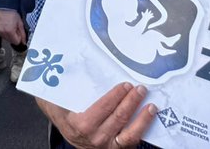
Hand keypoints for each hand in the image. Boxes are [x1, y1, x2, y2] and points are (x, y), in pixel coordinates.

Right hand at [0, 9, 26, 45]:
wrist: (3, 6)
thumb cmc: (11, 13)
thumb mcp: (20, 23)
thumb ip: (23, 33)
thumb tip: (24, 41)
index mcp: (10, 31)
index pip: (16, 42)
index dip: (19, 38)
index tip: (19, 33)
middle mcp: (2, 31)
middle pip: (10, 41)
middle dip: (14, 36)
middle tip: (15, 29)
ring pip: (5, 38)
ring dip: (8, 34)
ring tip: (9, 26)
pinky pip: (0, 33)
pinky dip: (3, 31)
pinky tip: (5, 25)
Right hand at [37, 83, 153, 148]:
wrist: (66, 133)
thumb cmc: (61, 113)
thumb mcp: (58, 101)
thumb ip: (66, 89)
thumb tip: (73, 68)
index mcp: (81, 124)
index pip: (104, 108)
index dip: (117, 96)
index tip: (125, 85)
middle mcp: (95, 138)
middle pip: (119, 118)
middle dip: (132, 102)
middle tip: (140, 89)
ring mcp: (107, 146)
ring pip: (130, 134)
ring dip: (143, 119)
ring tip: (151, 106)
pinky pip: (131, 141)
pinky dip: (141, 130)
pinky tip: (147, 120)